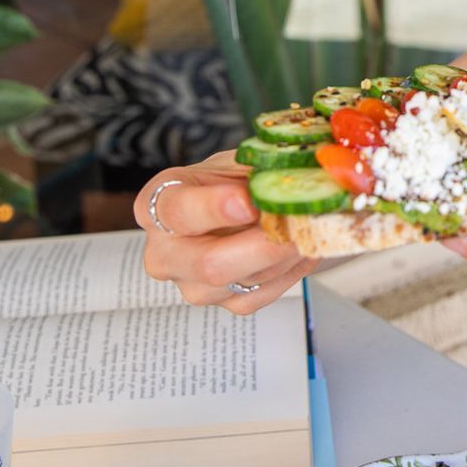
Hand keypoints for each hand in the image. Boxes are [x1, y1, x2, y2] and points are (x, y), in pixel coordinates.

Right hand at [134, 149, 317, 313]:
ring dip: (286, 254)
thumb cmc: (233, 182)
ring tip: (309, 226)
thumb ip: (256, 172)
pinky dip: (291, 269)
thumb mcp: (239, 163)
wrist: (243, 207)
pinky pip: (263, 293)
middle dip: (262, 244)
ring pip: (244, 280)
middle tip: (299, 223)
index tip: (248, 202)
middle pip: (209, 263)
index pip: (176, 211)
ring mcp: (193, 284)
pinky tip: (301, 246)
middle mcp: (165, 252)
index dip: (213, 207)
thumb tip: (288, 184)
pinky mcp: (226, 303)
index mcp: (157, 203)